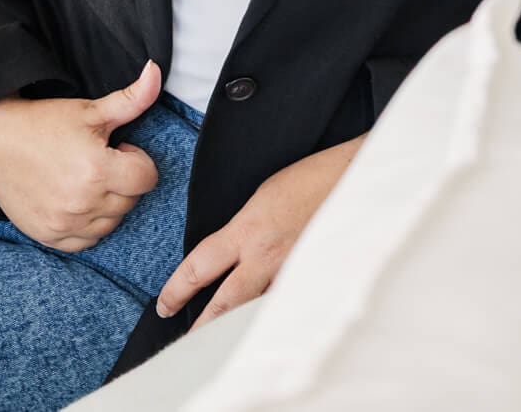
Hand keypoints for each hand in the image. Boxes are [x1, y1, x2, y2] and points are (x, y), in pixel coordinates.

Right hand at [0, 61, 163, 252]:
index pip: (147, 177)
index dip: (135, 159)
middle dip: (122, 180)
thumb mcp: (89, 109)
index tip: (116, 149)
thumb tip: (156, 71)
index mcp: (98, 169)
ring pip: (112, 222)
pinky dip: (86, 225)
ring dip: (106, 204)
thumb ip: (132, 98)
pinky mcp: (50, 236)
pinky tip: (72, 200)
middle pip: (131, 200)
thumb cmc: (43, 122)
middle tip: (95, 161)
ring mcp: (66, 223)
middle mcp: (84, 202)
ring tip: (83, 179)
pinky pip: (88, 241)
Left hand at [155, 136, 361, 329]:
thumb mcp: (261, 196)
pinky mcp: (315, 280)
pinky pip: (287, 305)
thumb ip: (242, 229)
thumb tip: (227, 251)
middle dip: (202, 326)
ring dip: (238, 326)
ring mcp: (293, 273)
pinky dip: (274, 317)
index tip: (165, 305)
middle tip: (187, 339)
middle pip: (225, 303)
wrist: (354, 178)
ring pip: (257, 311)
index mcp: (247, 231)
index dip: (177, 290)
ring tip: (222, 341)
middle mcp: (267, 257)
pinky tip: (266, 327)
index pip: (200, 267)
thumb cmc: (308, 180)